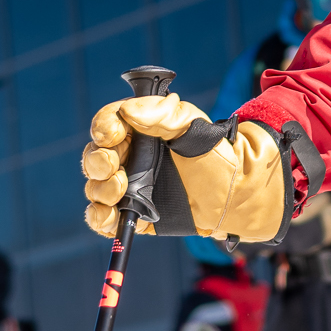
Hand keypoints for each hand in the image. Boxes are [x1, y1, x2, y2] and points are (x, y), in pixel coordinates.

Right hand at [80, 94, 286, 239]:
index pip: (108, 122)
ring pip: (96, 187)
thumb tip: (128, 112)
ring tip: (121, 189)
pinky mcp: (133, 214)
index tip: (114, 134)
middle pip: (95, 156)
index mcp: (140, 129)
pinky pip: (103, 218)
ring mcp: (129, 186)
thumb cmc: (216, 154)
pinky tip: (111, 215)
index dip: (104, 127)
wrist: (235, 194)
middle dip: (98, 160)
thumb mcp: (195, 126)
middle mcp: (130, 156)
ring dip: (100, 189)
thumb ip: (164, 114)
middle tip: (115, 165)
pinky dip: (99, 218)